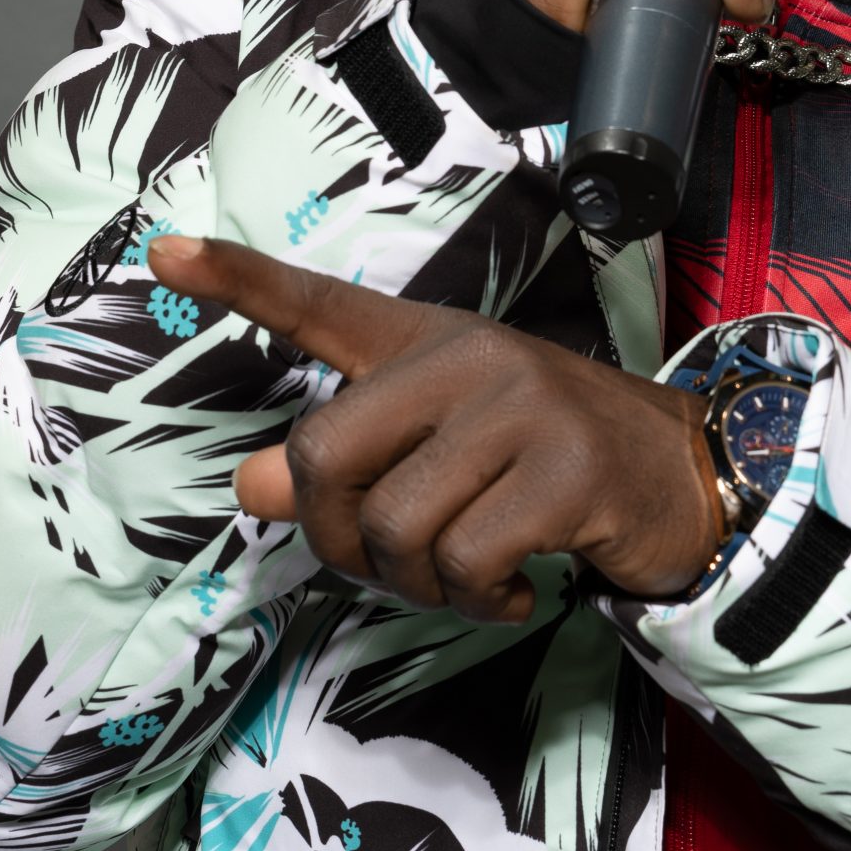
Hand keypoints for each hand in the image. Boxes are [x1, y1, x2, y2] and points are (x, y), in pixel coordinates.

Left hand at [147, 233, 723, 621]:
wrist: (685, 477)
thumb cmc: (547, 466)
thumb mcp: (443, 455)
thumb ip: (346, 467)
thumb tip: (247, 487)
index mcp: (430, 343)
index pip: (322, 306)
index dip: (241, 281)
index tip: (166, 252)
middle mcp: (471, 357)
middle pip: (327, 454)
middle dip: (338, 537)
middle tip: (388, 565)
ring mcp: (524, 407)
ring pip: (397, 524)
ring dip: (420, 585)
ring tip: (468, 578)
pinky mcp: (569, 468)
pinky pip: (468, 559)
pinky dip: (477, 599)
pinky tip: (510, 589)